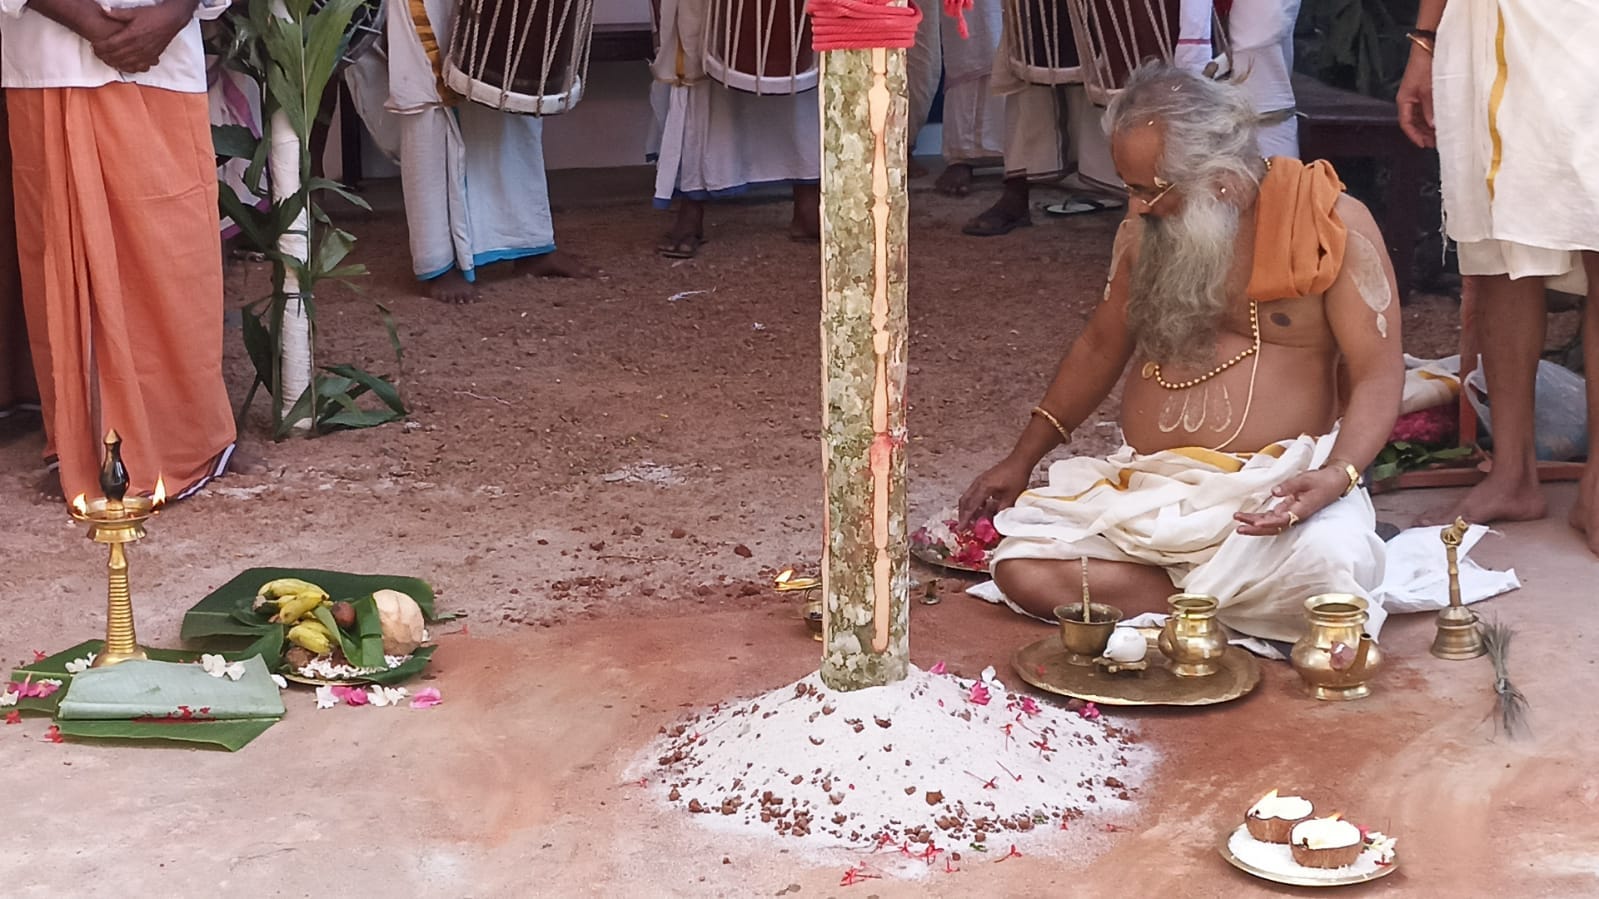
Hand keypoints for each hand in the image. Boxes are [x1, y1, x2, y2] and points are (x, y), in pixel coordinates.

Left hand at [92, 0, 195, 73]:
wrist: (171, 20)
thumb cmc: (152, 15)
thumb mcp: (134, 11)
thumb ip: (117, 13)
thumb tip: (103, 10)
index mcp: (131, 34)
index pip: (111, 44)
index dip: (100, 47)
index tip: (94, 46)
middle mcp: (138, 46)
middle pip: (116, 56)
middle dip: (105, 56)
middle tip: (98, 55)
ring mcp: (146, 53)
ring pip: (126, 63)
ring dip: (115, 64)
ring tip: (108, 61)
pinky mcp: (152, 57)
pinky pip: (140, 67)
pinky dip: (131, 68)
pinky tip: (125, 67)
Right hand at [957, 458, 1030, 526]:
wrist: (1019, 460)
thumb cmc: (1016, 476)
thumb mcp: (1011, 497)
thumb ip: (1001, 511)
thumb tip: (995, 523)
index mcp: (983, 488)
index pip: (971, 507)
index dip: (965, 519)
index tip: (961, 528)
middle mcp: (978, 483)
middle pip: (965, 501)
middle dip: (963, 515)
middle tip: (964, 526)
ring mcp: (979, 480)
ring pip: (968, 497)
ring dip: (969, 509)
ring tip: (973, 520)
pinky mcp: (983, 479)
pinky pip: (974, 493)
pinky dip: (974, 502)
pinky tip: (982, 509)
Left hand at [1233, 469, 1348, 536]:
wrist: (1335, 481)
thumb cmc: (1322, 481)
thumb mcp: (1305, 479)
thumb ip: (1289, 486)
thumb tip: (1274, 491)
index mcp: (1301, 511)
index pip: (1282, 520)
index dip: (1268, 523)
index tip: (1255, 523)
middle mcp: (1295, 516)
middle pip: (1273, 527)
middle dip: (1255, 527)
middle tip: (1239, 527)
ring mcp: (1292, 514)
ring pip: (1271, 523)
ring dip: (1255, 522)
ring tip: (1238, 520)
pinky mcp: (1290, 509)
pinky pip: (1273, 517)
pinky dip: (1261, 518)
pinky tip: (1249, 517)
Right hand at [1396, 50, 1434, 148]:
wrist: (1428, 46)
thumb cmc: (1424, 66)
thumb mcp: (1428, 89)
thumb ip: (1430, 108)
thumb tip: (1433, 125)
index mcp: (1404, 100)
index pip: (1406, 124)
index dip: (1414, 136)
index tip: (1424, 145)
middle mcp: (1408, 100)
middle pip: (1413, 122)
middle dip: (1422, 133)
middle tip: (1435, 143)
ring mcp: (1416, 95)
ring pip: (1420, 117)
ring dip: (1427, 126)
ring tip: (1439, 134)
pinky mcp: (1424, 90)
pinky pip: (1425, 109)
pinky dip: (1431, 116)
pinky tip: (1440, 120)